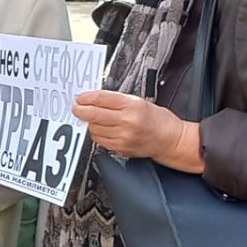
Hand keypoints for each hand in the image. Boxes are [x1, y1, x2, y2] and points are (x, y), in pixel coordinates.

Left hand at [74, 90, 201, 169]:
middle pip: (94, 114)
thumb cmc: (157, 119)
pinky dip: (97, 134)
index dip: (86, 98)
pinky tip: (101, 129)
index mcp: (133, 105)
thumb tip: (94, 99)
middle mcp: (127, 121)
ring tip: (93, 119)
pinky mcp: (121, 148)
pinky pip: (100, 140)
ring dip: (90, 123)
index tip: (80, 98)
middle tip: (76, 108)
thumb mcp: (139, 101)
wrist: (170, 139)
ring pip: (94, 128)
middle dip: (81, 110)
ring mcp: (123, 136)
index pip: (101, 99)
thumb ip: (117, 100)